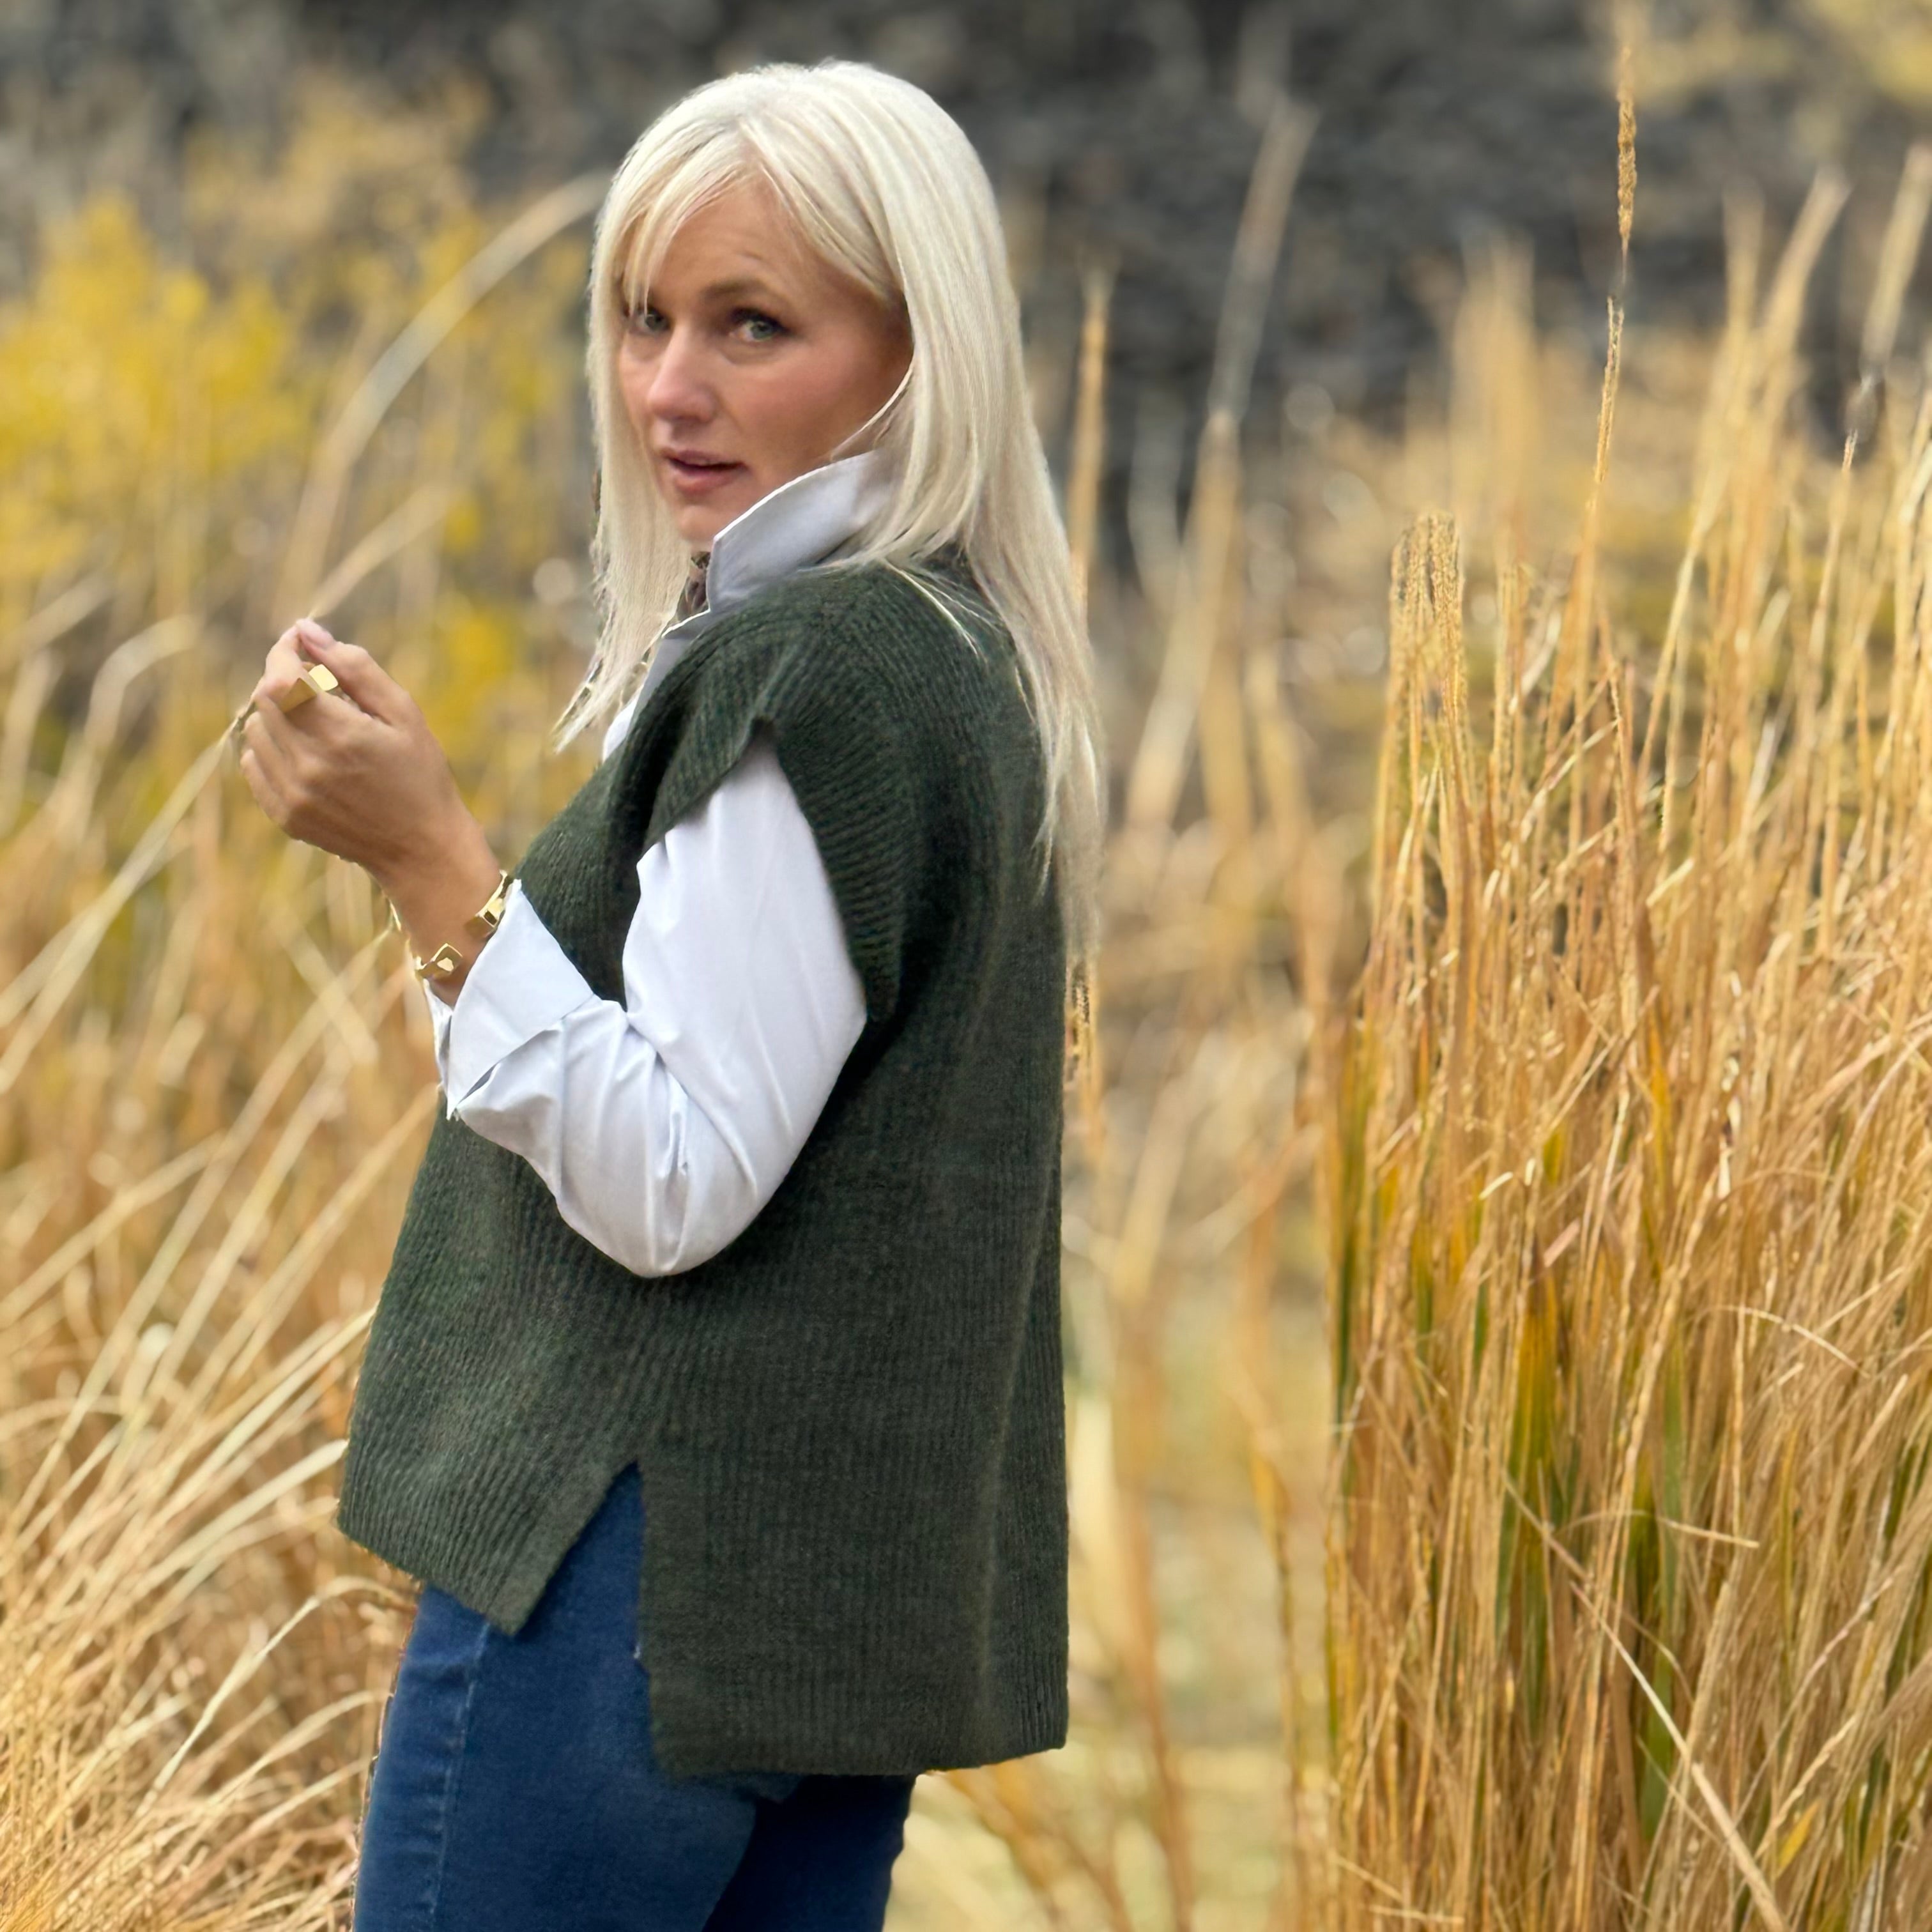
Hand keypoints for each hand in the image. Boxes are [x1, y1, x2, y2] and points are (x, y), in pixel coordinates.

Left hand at [236, 618, 471, 888]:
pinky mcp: (284, 815)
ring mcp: (292, 794)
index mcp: (342, 736)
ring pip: (254, 729)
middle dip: (284, 679)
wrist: (422, 849)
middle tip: (317, 682)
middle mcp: (309, 766)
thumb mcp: (404, 713)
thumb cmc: (420, 775)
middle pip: (264, 699)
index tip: (299, 641)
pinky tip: (306, 754)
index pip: (281, 678)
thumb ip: (355, 667)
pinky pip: (253, 764)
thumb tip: (307, 630)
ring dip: (278, 715)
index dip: (283, 651)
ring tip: (318, 724)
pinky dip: (271, 748)